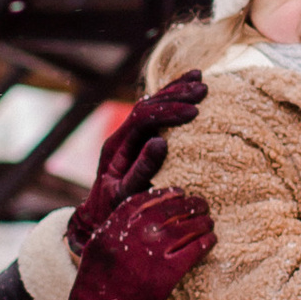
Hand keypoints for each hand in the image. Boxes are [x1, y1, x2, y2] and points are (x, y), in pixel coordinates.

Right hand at [64, 186, 214, 299]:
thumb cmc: (95, 289)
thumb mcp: (97, 250)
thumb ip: (115, 230)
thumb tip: (140, 215)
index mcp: (112, 228)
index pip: (143, 199)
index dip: (164, 193)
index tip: (178, 192)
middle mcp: (132, 236)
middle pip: (168, 210)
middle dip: (189, 204)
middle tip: (201, 203)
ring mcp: (151, 253)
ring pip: (185, 227)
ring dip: (202, 221)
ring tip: (209, 221)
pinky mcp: (168, 273)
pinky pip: (194, 249)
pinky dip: (206, 242)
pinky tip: (211, 240)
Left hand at [65, 74, 205, 262]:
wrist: (97, 219)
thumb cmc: (112, 212)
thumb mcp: (125, 195)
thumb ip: (140, 170)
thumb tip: (160, 141)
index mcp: (116, 147)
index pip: (142, 119)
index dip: (168, 112)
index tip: (194, 113)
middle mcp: (121, 136)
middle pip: (147, 104)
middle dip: (175, 95)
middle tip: (203, 90)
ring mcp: (129, 136)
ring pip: (151, 104)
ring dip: (175, 91)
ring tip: (200, 80)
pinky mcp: (139, 140)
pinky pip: (156, 115)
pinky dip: (172, 101)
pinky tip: (188, 88)